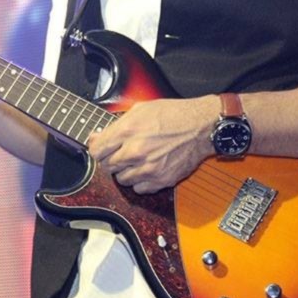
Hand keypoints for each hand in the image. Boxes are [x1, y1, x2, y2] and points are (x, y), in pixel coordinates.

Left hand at [88, 96, 218, 193]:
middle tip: (120, 152)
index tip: (100, 148)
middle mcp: (136, 150)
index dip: (97, 149)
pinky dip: (139, 181)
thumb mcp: (140, 109)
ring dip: (124, 171)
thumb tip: (97, 137)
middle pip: (107, 166)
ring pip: (120, 179)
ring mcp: (148, 167)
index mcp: (128, 130)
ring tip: (135, 160)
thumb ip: (116, 124)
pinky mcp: (160, 180)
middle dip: (110, 159)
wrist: (201, 127)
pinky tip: (146, 169)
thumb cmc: (174, 115)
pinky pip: (139, 188)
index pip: (96, 150)